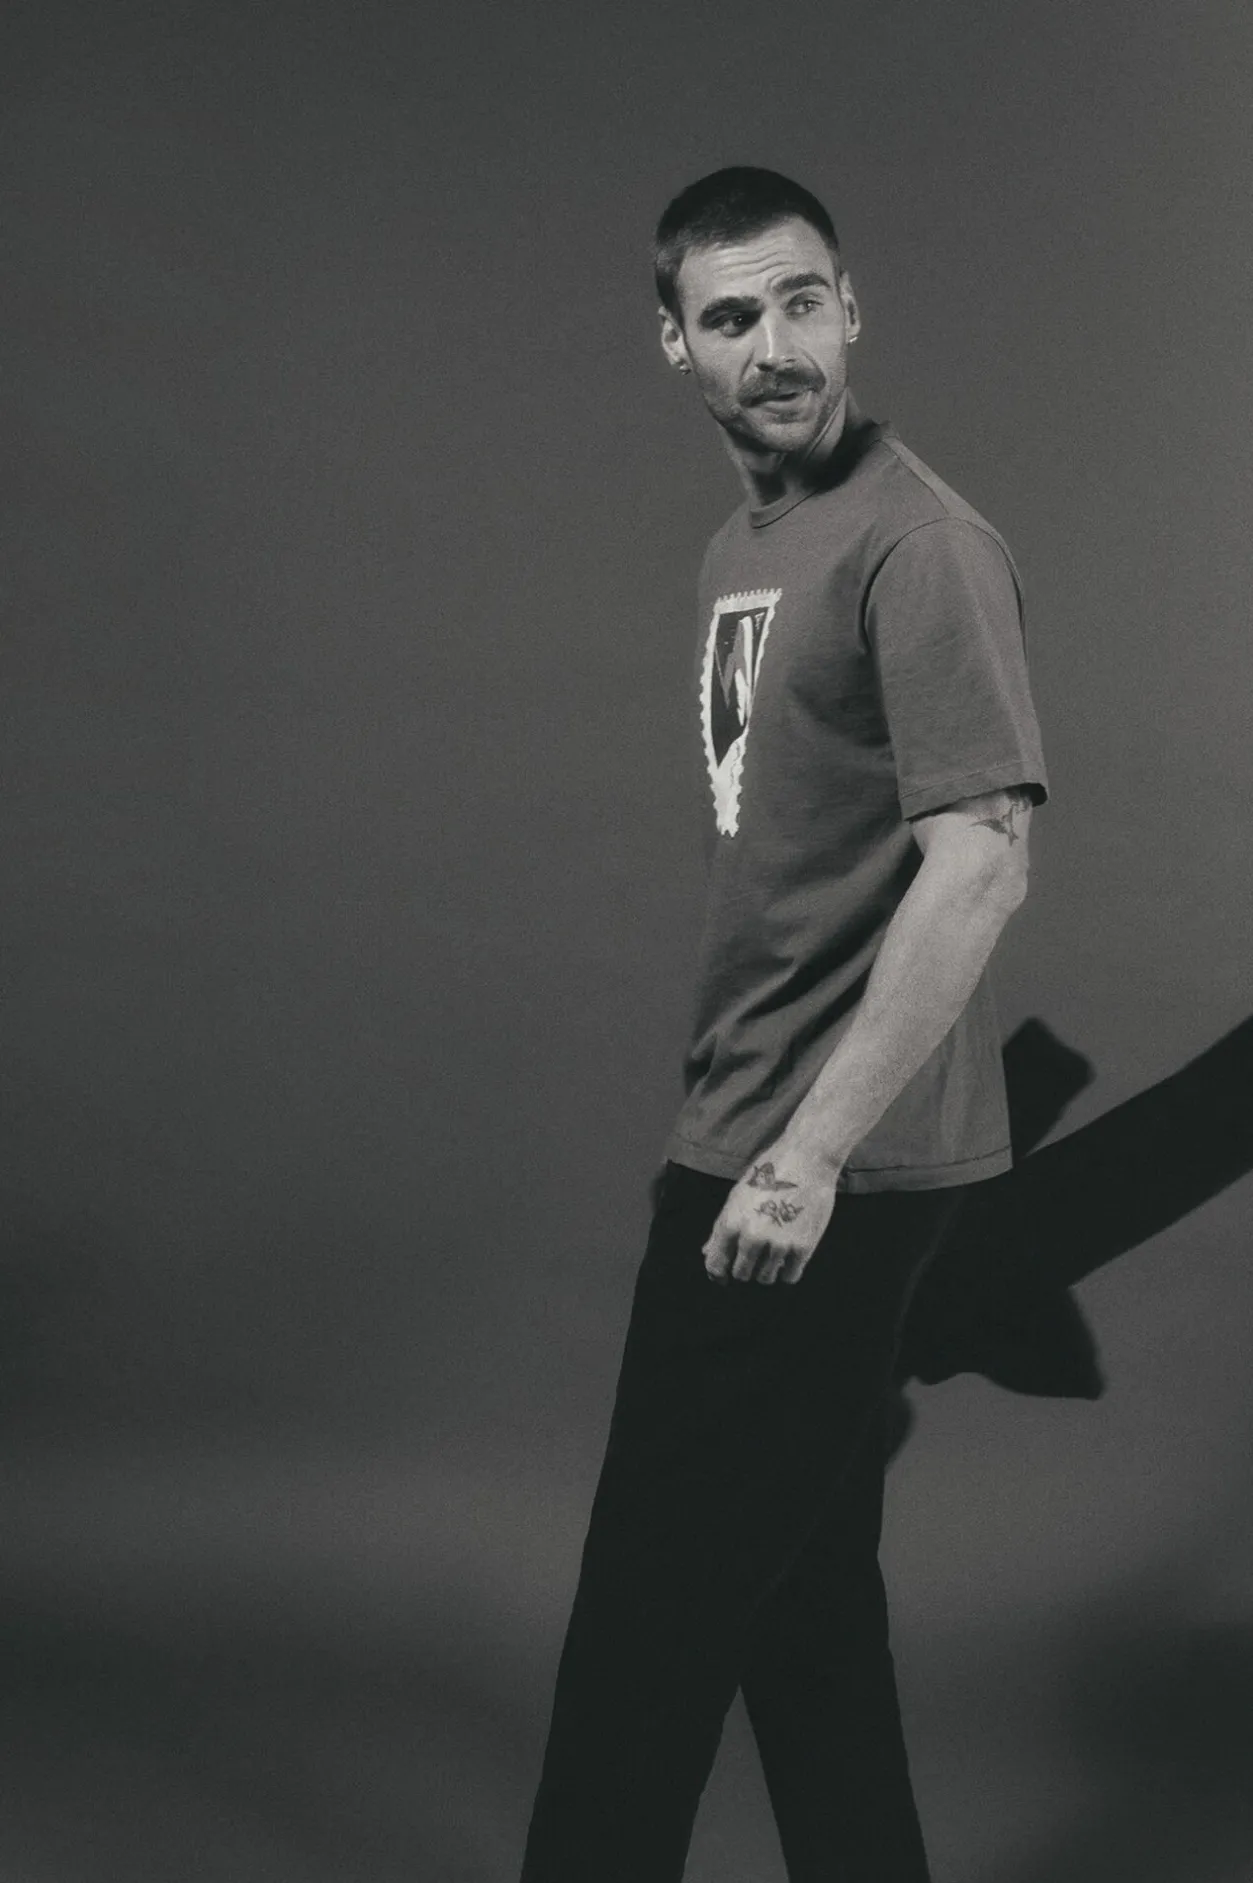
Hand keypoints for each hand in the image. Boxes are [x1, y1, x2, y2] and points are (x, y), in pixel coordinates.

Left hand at [702, 1147, 839, 1285]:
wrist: (807, 1160)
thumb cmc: (769, 1172)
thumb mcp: (737, 1195)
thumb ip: (721, 1227)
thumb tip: (707, 1252)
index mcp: (731, 1223)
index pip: (716, 1265)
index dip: (718, 1274)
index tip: (723, 1277)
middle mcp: (752, 1237)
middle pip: (742, 1275)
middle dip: (744, 1270)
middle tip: (753, 1259)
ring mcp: (778, 1245)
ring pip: (765, 1279)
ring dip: (766, 1271)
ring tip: (771, 1255)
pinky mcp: (803, 1248)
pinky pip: (789, 1277)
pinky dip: (786, 1272)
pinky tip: (787, 1259)